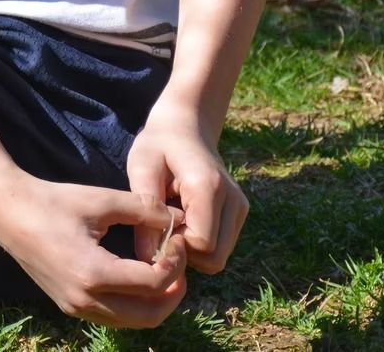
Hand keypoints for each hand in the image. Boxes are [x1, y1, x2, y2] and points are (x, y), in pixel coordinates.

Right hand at [0, 173, 186, 327]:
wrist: (7, 212)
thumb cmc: (52, 201)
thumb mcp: (100, 200)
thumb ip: (143, 210)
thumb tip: (177, 218)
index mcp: (93, 273)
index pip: (153, 282)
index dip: (175, 262)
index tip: (177, 239)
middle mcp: (85, 299)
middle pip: (149, 315)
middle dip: (173, 292)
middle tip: (180, 264)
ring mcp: (75, 306)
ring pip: (132, 321)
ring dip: (155, 301)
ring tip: (163, 270)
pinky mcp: (70, 305)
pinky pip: (113, 316)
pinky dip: (134, 303)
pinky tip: (138, 276)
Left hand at [127, 108, 248, 273]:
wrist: (186, 125)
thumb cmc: (159, 144)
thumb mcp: (142, 169)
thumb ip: (145, 209)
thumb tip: (147, 255)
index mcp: (209, 187)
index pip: (201, 245)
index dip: (175, 246)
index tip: (155, 227)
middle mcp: (233, 200)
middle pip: (214, 259)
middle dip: (185, 254)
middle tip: (161, 226)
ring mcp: (241, 208)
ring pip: (219, 257)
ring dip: (192, 249)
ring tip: (173, 217)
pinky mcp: (240, 213)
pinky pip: (221, 247)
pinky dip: (201, 242)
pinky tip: (184, 218)